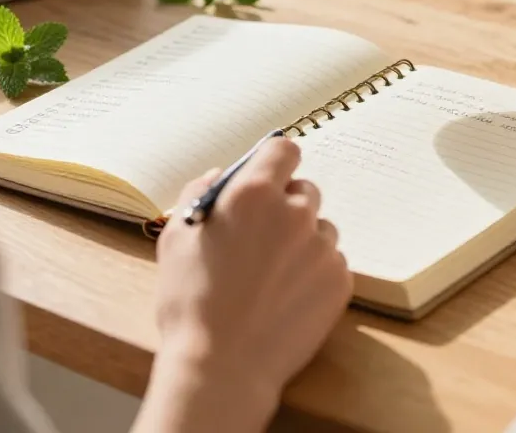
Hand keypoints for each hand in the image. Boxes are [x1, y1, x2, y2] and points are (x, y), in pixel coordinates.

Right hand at [137, 137, 351, 432]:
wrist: (221, 366)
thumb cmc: (190, 301)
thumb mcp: (176, 237)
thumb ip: (199, 192)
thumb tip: (220, 176)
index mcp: (253, 193)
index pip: (284, 150)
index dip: (274, 161)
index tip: (266, 176)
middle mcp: (295, 212)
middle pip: (304, 189)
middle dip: (286, 204)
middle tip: (262, 235)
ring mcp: (322, 247)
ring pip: (319, 227)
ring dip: (302, 239)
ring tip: (272, 274)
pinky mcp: (339, 280)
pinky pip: (332, 261)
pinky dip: (314, 271)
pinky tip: (286, 295)